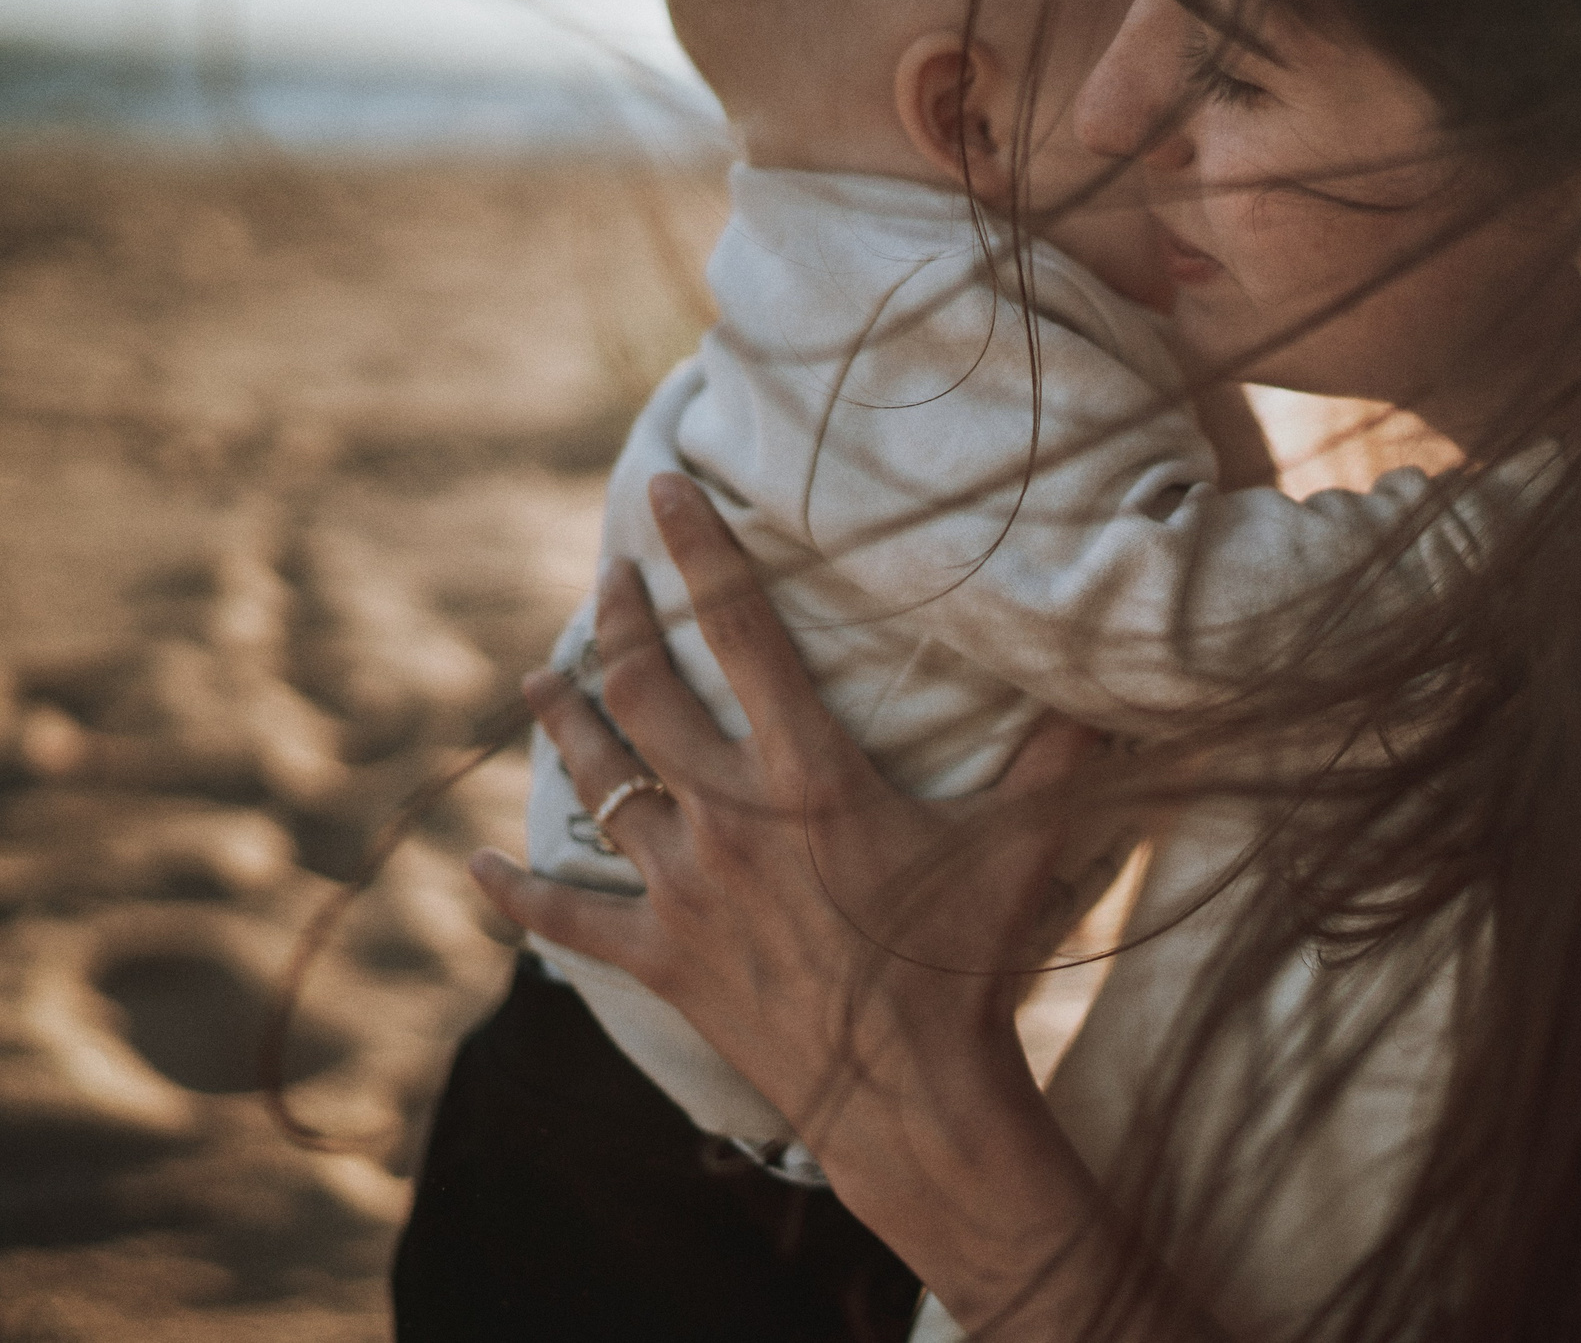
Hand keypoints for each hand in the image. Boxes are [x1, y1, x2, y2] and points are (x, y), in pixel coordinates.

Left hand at [470, 473, 1147, 1332]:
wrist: (912, 1097)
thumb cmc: (968, 963)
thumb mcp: (1023, 843)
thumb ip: (1057, 753)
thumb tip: (1102, 679)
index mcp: (808, 776)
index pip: (744, 633)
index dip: (701, 551)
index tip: (663, 488)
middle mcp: (730, 820)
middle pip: (645, 695)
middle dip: (619, 621)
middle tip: (610, 575)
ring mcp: (686, 892)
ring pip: (599, 786)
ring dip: (563, 724)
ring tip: (538, 678)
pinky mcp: (664, 962)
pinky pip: (569, 922)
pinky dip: (517, 896)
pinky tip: (473, 869)